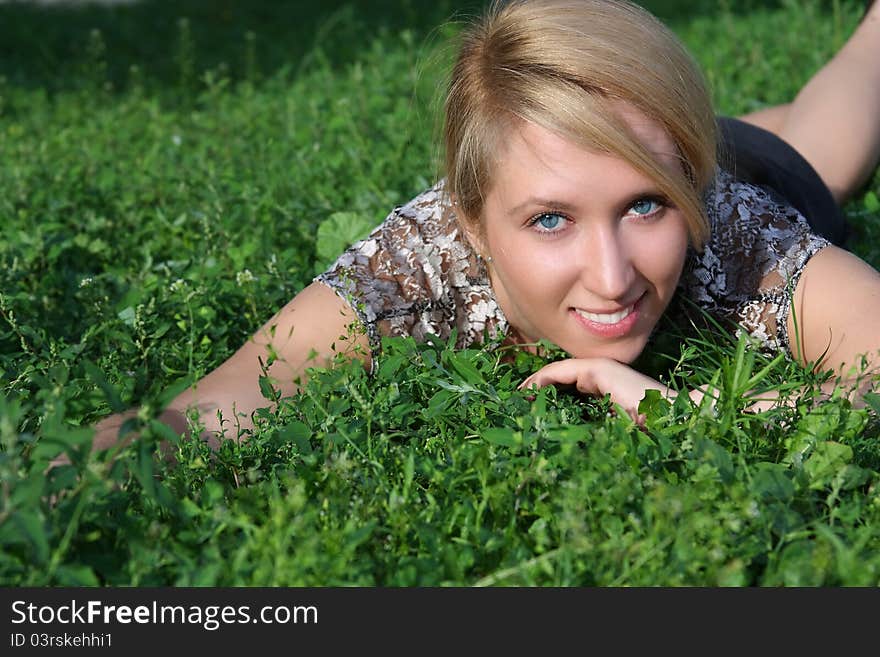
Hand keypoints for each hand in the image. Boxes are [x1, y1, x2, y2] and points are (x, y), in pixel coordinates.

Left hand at [518, 357, 672, 424]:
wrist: (674, 422)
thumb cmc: (649, 434)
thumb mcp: (612, 435)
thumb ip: (591, 434)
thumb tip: (566, 451)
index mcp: (603, 391)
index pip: (566, 390)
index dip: (545, 399)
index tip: (525, 415)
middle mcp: (599, 376)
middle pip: (557, 380)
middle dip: (535, 392)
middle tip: (513, 408)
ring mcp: (598, 369)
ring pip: (554, 374)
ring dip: (533, 387)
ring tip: (514, 401)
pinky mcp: (596, 368)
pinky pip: (558, 372)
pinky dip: (540, 381)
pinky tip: (526, 393)